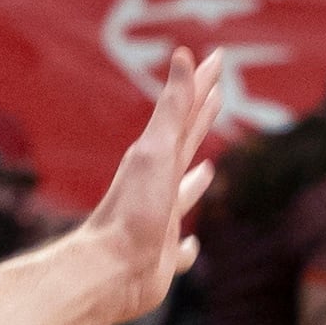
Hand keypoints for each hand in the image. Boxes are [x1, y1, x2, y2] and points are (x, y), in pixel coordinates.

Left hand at [76, 48, 224, 321]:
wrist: (108, 271)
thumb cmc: (133, 211)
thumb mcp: (158, 152)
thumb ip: (174, 107)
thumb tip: (184, 54)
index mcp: (157, 157)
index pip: (185, 111)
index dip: (202, 84)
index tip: (217, 58)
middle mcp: (158, 185)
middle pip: (184, 144)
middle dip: (200, 120)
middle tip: (216, 97)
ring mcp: (160, 220)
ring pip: (183, 194)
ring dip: (195, 181)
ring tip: (208, 169)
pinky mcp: (162, 258)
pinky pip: (180, 250)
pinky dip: (188, 247)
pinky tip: (191, 246)